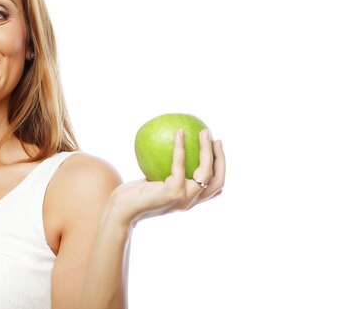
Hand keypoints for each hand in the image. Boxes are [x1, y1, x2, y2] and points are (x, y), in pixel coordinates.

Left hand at [108, 129, 224, 227]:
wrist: (121, 210)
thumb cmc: (134, 195)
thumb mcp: (154, 182)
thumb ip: (165, 172)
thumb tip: (169, 147)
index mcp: (189, 200)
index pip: (214, 188)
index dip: (221, 168)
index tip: (217, 147)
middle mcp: (190, 201)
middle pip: (218, 181)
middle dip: (221, 158)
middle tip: (215, 138)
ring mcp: (184, 198)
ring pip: (206, 171)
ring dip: (207, 149)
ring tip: (203, 132)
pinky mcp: (173, 192)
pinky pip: (180, 163)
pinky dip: (181, 146)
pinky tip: (179, 132)